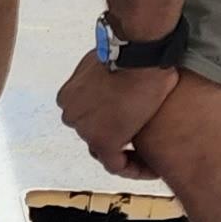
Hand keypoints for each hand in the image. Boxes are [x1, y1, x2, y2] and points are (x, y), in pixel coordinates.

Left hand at [59, 52, 177, 176]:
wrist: (138, 57)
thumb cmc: (129, 52)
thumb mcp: (104, 61)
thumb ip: (103, 75)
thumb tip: (111, 74)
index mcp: (69, 97)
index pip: (87, 115)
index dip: (108, 119)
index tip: (127, 119)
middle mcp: (72, 115)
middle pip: (95, 131)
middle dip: (117, 133)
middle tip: (142, 137)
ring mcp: (85, 130)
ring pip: (106, 148)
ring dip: (127, 151)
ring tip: (150, 155)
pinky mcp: (105, 142)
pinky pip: (117, 165)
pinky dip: (134, 169)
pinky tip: (152, 169)